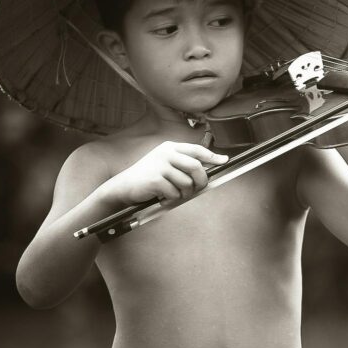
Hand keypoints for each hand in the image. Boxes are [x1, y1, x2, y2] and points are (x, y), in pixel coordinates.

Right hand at [101, 141, 227, 205]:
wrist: (123, 187)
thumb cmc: (148, 178)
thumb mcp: (164, 165)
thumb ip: (182, 166)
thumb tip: (205, 174)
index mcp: (170, 147)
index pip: (196, 149)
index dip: (212, 156)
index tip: (224, 160)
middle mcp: (166, 153)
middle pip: (196, 167)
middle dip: (201, 181)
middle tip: (197, 189)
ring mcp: (160, 165)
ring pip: (187, 183)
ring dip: (184, 194)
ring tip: (173, 195)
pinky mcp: (155, 178)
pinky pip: (175, 193)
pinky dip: (171, 199)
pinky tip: (162, 198)